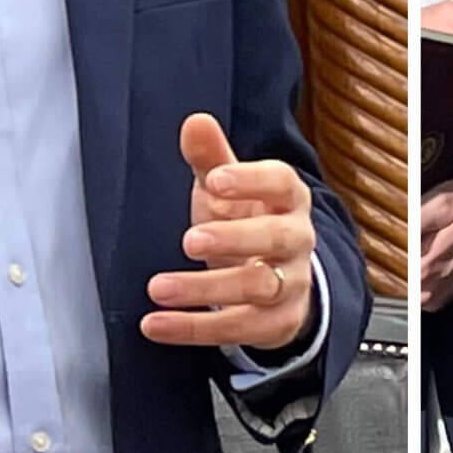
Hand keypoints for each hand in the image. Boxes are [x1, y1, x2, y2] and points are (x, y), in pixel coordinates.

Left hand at [143, 113, 316, 350]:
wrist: (277, 279)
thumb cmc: (246, 221)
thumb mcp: (227, 189)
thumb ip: (210, 157)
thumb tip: (194, 122)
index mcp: (287, 200)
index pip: (281, 183)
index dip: (251, 181)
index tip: (215, 180)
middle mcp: (297, 241)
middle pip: (276, 238)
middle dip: (234, 239)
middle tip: (190, 240)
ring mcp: (290, 285)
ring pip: (258, 288)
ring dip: (206, 289)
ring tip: (159, 287)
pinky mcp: (276, 324)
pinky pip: (239, 330)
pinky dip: (193, 328)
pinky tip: (155, 324)